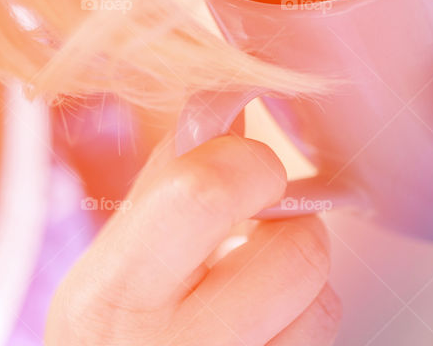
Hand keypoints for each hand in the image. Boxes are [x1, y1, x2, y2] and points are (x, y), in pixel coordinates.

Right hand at [46, 135, 339, 344]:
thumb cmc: (111, 340)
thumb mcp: (109, 266)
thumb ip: (166, 182)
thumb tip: (229, 109)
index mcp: (116, 293)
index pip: (209, 191)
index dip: (248, 164)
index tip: (243, 167)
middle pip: (298, 250)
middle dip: (288, 226)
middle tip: (256, 233)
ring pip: (323, 305)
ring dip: (299, 287)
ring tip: (251, 293)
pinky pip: (317, 342)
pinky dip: (300, 326)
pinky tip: (259, 330)